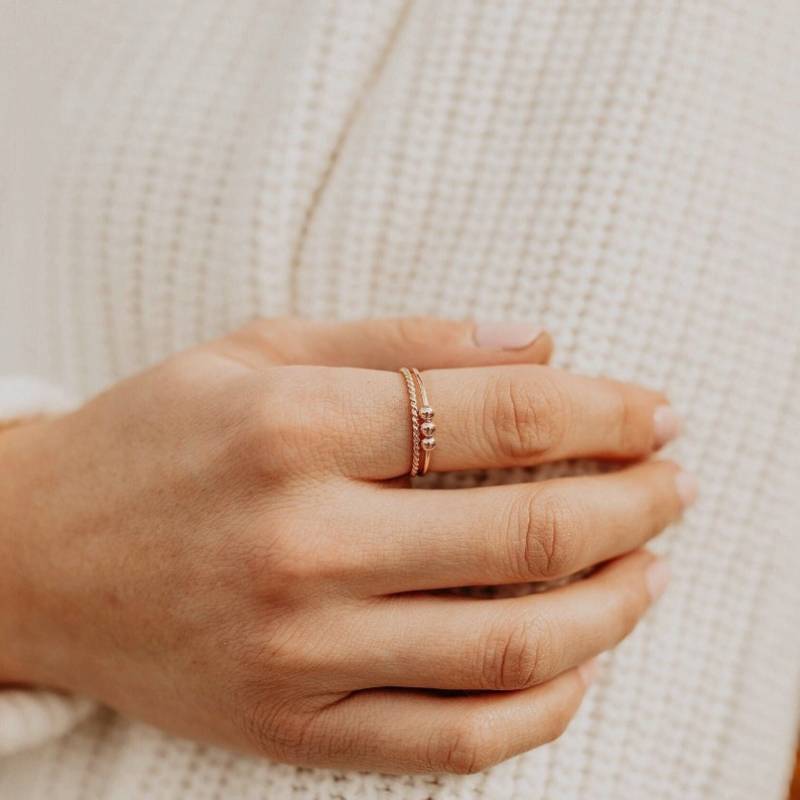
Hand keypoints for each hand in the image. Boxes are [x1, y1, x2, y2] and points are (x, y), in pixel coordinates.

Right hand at [0, 317, 692, 773]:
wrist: (33, 557)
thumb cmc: (153, 439)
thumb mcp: (258, 351)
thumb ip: (401, 339)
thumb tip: (538, 339)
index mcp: (293, 428)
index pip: (498, 416)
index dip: (602, 410)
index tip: (656, 410)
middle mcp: (302, 544)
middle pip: (525, 532)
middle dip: (633, 502)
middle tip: (677, 482)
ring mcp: (300, 651)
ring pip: (510, 649)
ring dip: (612, 605)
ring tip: (652, 567)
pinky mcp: (294, 726)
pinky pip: (454, 740)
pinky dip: (543, 708)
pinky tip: (579, 661)